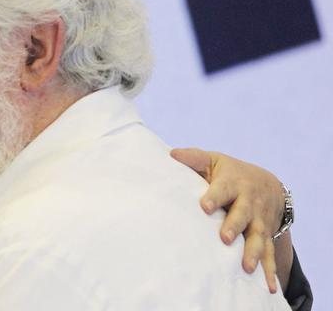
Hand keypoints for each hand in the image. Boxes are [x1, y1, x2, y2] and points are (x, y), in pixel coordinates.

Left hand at [170, 148, 286, 292]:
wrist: (268, 184)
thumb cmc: (230, 173)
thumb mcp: (214, 161)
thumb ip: (194, 159)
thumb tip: (171, 154)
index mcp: (233, 183)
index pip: (223, 189)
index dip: (214, 197)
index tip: (205, 206)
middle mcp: (248, 203)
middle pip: (242, 215)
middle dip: (235, 226)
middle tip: (225, 238)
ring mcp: (259, 221)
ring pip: (258, 237)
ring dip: (253, 252)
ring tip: (246, 266)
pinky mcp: (266, 236)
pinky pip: (269, 255)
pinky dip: (269, 271)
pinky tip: (267, 287)